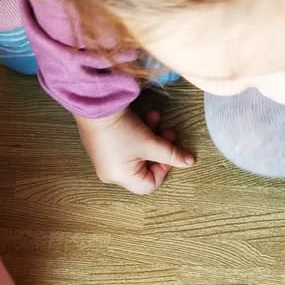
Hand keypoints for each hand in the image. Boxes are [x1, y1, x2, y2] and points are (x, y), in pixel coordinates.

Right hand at [75, 107, 193, 193]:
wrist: (94, 101)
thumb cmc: (121, 128)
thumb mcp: (151, 143)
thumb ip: (172, 154)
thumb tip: (190, 162)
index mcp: (121, 178)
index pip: (151, 183)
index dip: (165, 168)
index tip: (171, 152)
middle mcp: (110, 172)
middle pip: (144, 167)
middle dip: (159, 149)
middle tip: (169, 133)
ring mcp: (104, 158)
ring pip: (136, 153)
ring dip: (151, 137)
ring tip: (157, 118)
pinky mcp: (100, 143)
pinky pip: (125, 144)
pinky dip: (137, 133)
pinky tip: (145, 116)